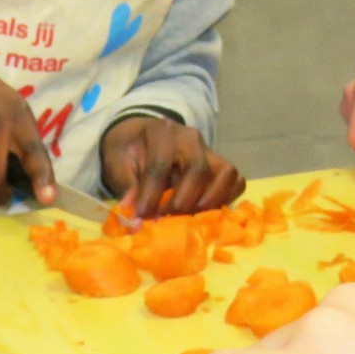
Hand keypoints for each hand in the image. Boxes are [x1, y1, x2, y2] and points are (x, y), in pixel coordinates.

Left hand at [100, 116, 244, 217]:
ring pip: (225, 173)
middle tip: (167, 221)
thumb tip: (131, 212)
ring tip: (189, 219)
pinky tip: (205, 214)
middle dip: (183, 201)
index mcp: (162, 132)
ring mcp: (210, 151)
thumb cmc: (129, 150)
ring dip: (210, 202)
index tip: (142, 217)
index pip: (160, 165)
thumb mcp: (118, 161)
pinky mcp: (221, 165)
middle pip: (199, 169)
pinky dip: (226, 199)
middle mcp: (191, 138)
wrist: (142, 137)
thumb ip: (125, 184)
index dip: (152, 195)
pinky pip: (236, 181)